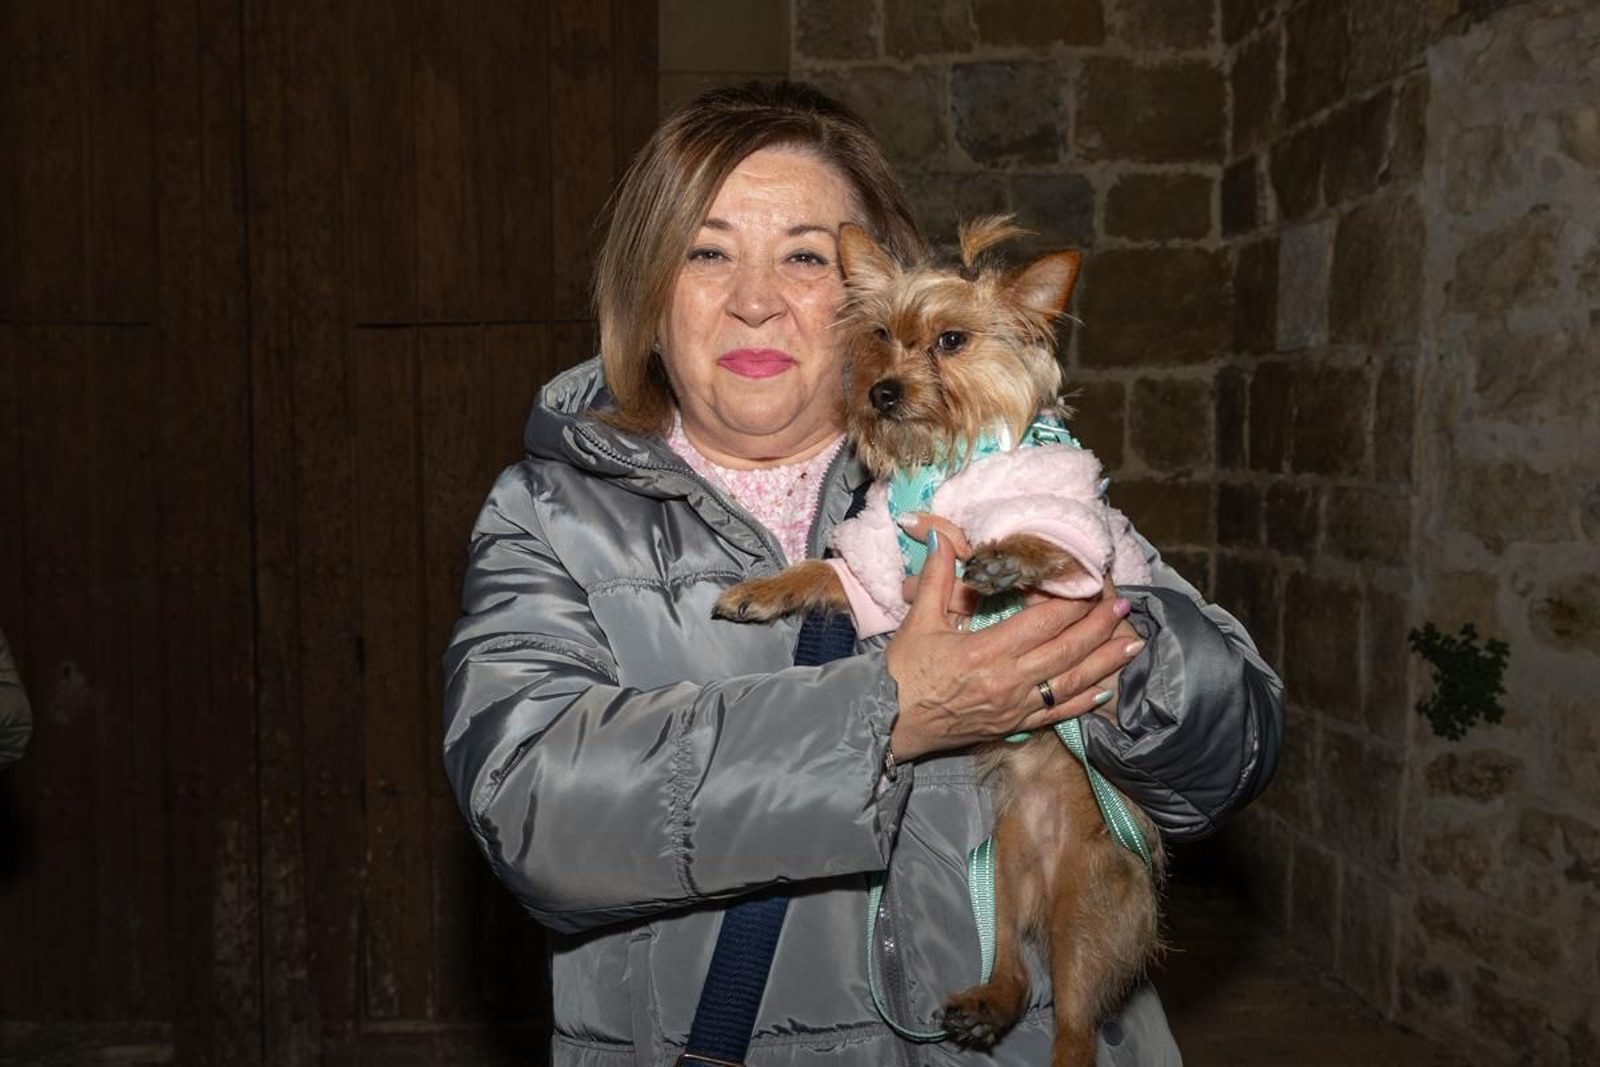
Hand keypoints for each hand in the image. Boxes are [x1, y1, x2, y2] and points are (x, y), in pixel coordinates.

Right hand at [883, 531, 1145, 762]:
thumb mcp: (918, 622)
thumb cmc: (904, 673)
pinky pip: (1059, 713)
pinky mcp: (1015, 725)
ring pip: (1072, 682)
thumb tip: (941, 538)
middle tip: (1123, 605)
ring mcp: (1016, 706)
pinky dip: (1086, 701)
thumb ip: (936, 578)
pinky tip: (1107, 688)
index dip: (1072, 602)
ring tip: (1133, 643)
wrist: (891, 724)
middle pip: (1066, 650)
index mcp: (986, 652)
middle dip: (1099, 626)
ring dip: (1105, 662)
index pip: (1043, 622)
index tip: (1091, 583)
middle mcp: (1008, 681)